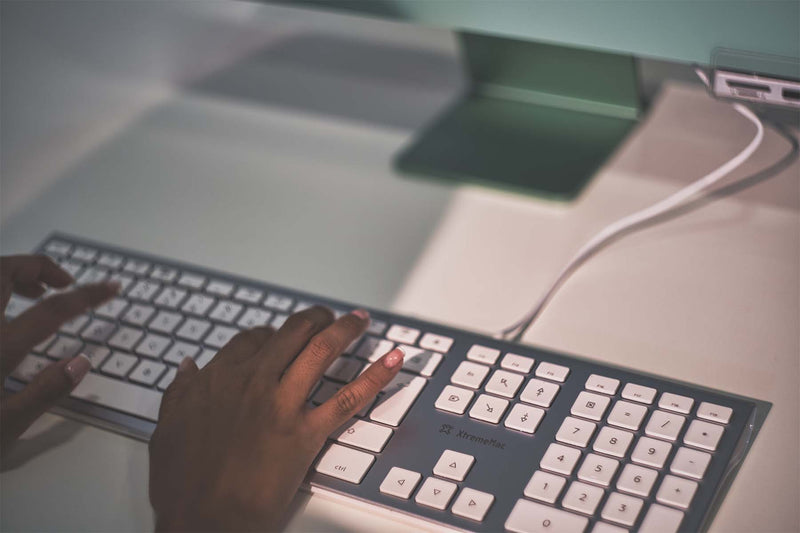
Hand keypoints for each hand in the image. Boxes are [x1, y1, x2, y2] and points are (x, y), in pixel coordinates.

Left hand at [0, 254, 118, 453]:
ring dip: (13, 274)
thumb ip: (44, 393)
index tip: (112, 288)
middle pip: (5, 270)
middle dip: (39, 267)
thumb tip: (81, 361)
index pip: (51, 310)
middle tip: (65, 284)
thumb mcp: (2, 431)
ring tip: (34, 293)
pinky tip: (3, 313)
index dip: (87, 295)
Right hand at [149, 306, 404, 530]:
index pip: (253, 339)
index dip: (273, 332)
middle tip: (328, 316)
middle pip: (292, 332)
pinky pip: (348, 398)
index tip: (283, 334)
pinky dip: (375, 376)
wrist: (203, 520)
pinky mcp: (306, 432)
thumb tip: (187, 368)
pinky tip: (393, 360)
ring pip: (320, 350)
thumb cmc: (183, 483)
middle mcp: (252, 381)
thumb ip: (179, 393)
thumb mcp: (167, 429)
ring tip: (359, 320)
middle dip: (315, 318)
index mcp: (219, 378)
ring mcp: (282, 404)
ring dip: (345, 329)